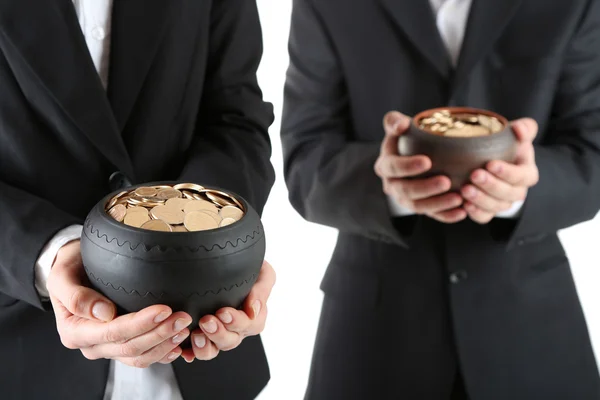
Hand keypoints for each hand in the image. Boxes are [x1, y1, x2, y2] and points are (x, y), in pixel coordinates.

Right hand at [47, 241, 192, 367]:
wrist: (72, 270)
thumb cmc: (69, 269)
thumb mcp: (62, 276)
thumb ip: (76, 296)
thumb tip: (103, 313)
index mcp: (74, 331)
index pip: (113, 332)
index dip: (141, 323)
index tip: (164, 309)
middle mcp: (91, 345)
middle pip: (130, 347)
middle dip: (160, 333)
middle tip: (183, 317)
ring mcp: (106, 349)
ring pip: (139, 357)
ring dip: (164, 344)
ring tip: (184, 329)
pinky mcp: (120, 347)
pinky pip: (142, 358)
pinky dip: (162, 353)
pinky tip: (178, 345)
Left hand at [181, 260, 275, 361]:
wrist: (227, 262)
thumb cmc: (250, 269)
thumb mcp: (263, 274)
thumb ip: (262, 290)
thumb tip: (253, 310)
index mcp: (253, 318)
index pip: (248, 326)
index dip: (236, 322)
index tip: (223, 312)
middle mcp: (235, 330)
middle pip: (229, 341)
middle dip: (218, 333)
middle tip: (206, 321)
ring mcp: (217, 334)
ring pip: (213, 350)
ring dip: (205, 346)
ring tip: (196, 335)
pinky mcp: (202, 336)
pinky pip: (195, 350)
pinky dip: (190, 352)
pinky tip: (184, 351)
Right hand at [374, 111, 466, 222]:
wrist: (413, 154)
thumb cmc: (407, 139)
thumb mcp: (397, 127)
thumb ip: (394, 122)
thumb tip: (402, 124)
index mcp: (385, 166)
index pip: (393, 168)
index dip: (407, 166)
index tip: (427, 161)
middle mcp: (392, 186)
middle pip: (405, 191)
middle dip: (425, 188)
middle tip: (446, 182)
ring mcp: (405, 199)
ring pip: (418, 207)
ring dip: (438, 204)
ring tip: (458, 198)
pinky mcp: (420, 208)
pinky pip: (432, 215)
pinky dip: (447, 216)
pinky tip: (462, 212)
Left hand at [461, 118, 538, 223]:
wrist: (493, 164)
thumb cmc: (506, 148)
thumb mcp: (517, 136)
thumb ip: (523, 129)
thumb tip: (519, 129)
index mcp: (527, 173)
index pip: (520, 176)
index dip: (506, 172)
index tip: (490, 164)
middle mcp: (517, 191)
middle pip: (508, 193)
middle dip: (491, 185)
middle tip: (474, 175)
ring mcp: (502, 203)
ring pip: (496, 206)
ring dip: (480, 199)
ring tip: (465, 190)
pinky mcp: (488, 211)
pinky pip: (484, 217)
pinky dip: (475, 212)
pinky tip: (464, 205)